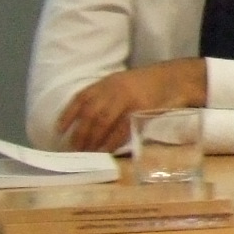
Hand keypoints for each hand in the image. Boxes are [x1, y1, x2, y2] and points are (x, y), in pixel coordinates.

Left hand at [59, 59, 208, 152]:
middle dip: (80, 133)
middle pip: (90, 113)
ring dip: (93, 140)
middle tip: (74, 149)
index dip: (68, 114)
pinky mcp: (140, 109)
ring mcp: (127, 98)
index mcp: (106, 82)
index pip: (81, 98)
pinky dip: (112, 142)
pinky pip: (122, 128)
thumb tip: (86, 122)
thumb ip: (105, 97)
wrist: (174, 79)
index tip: (58, 130)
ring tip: (87, 153)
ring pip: (103, 122)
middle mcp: (113, 89)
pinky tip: (107, 151)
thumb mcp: (122, 84)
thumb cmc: (147, 85)